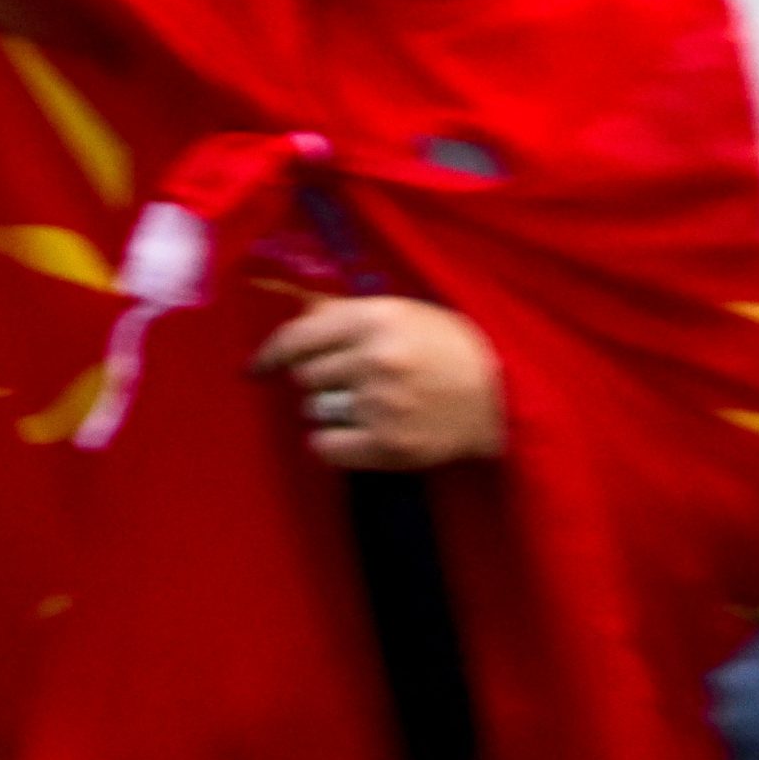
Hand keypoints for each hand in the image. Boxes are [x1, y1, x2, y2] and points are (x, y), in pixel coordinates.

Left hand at [251, 296, 505, 470]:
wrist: (502, 394)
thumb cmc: (447, 346)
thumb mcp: (399, 312)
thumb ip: (344, 315)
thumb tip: (292, 319)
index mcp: (374, 319)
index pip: (298, 338)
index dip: (270, 354)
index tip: (256, 368)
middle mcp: (373, 360)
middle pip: (304, 376)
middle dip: (317, 379)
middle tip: (346, 381)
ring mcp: (381, 405)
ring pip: (315, 410)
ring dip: (328, 409)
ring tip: (363, 405)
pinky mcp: (389, 446)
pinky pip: (326, 447)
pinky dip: (331, 442)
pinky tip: (352, 434)